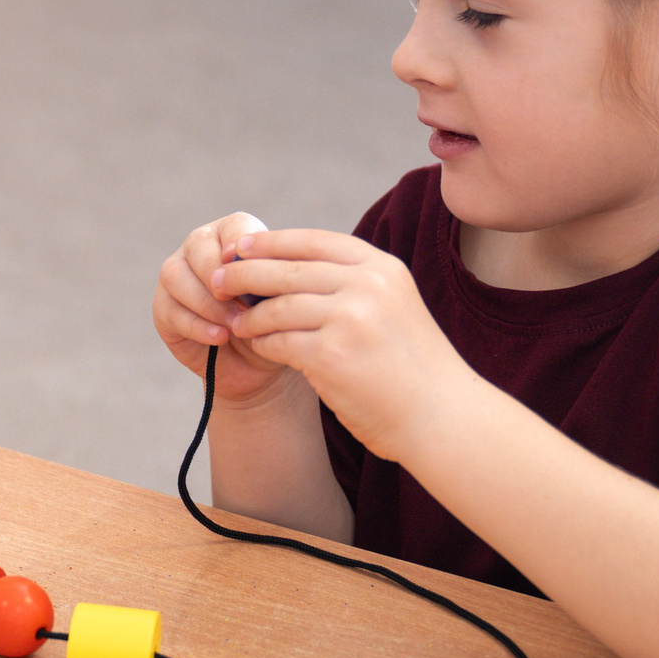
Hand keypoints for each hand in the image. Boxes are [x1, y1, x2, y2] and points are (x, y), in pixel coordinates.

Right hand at [153, 212, 293, 404]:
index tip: (252, 268)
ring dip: (208, 302)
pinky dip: (198, 325)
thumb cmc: (273, 321)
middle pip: (197, 245)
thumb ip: (271, 278)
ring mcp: (176, 276)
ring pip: (176, 275)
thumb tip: (257, 270)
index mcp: (233, 235)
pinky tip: (220, 337)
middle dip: (219, 274)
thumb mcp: (281, 298)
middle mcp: (200, 247)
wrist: (258, 362)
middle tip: (243, 303)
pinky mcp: (163, 308)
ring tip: (236, 325)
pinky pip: (171, 310)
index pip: (235, 226)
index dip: (241, 245)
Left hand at [211, 229, 480, 460]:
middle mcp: (367, 285)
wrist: (441, 416)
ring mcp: (350, 319)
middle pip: (287, 269)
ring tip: (237, 324)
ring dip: (250, 316)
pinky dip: (261, 343)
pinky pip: (278, 341)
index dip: (271, 241)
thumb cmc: (411, 366)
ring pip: (277, 306)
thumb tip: (285, 268)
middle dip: (245, 274)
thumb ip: (351, 283)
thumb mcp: (393, 306)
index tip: (241, 246)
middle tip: (217, 281)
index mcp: (382, 268)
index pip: (313, 241)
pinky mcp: (331, 355)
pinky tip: (255, 347)